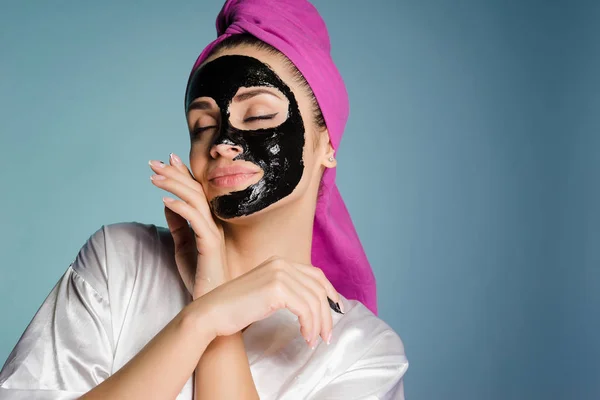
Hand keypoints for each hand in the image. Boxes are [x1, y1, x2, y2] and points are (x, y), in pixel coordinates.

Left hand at [149, 153, 227, 298]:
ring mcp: (215, 233)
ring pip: (196, 200)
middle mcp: (215, 223)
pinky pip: (197, 220)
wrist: (210, 304)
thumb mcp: (183, 247)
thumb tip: (168, 202)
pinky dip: (180, 207)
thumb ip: (178, 225)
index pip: (197, 192)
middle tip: (153, 162)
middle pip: (196, 190)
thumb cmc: (199, 277)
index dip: (183, 173)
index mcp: (209, 223)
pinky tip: (165, 200)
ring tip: (154, 177)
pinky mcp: (211, 244)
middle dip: (174, 173)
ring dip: (174, 185)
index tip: (167, 159)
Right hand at [194, 256, 342, 347]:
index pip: (315, 274)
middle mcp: (281, 263)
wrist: (211, 313)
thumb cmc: (235, 308)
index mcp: (279, 261)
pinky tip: (305, 337)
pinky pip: (305, 309)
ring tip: (314, 340)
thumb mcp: (265, 292)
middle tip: (326, 335)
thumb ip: (286, 290)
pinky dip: (309, 326)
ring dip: (318, 324)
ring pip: (314, 300)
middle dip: (327, 313)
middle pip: (318, 288)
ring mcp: (278, 274)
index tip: (335, 309)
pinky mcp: (276, 289)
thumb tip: (312, 303)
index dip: (330, 292)